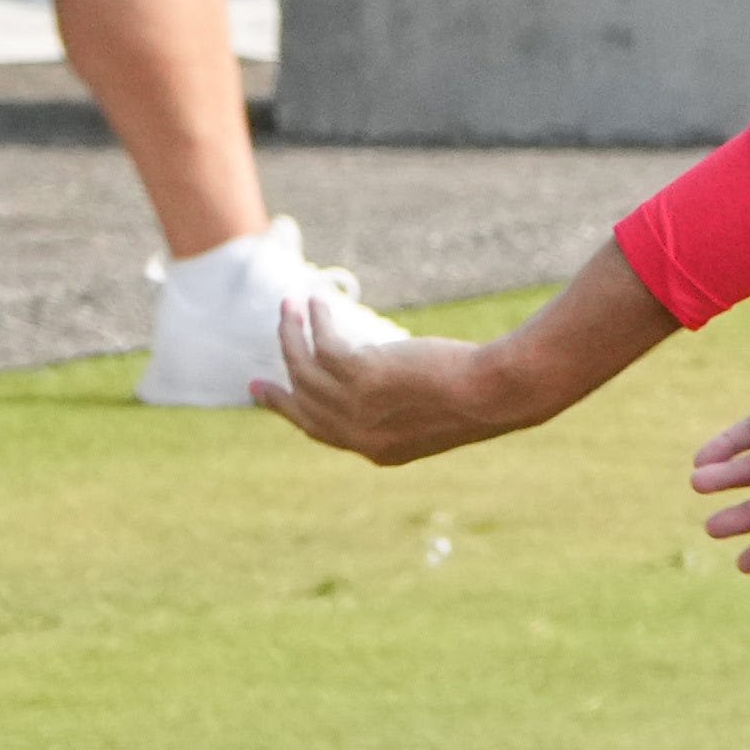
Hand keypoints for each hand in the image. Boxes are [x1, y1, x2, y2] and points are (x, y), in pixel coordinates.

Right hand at [254, 301, 521, 462]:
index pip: (323, 432)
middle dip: (277, 385)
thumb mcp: (436, 412)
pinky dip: (316, 318)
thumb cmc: (481, 400)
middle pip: (303, 405)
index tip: (274, 397)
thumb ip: (403, 405)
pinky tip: (318, 299)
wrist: (493, 395)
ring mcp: (356, 405)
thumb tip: (391, 378)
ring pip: (304, 366)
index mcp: (378, 450)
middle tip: (255, 377)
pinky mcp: (360, 374)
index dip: (296, 413)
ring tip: (290, 305)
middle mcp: (358, 434)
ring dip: (291, 333)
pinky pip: (322, 341)